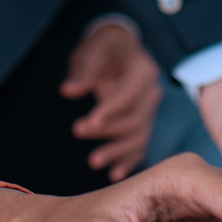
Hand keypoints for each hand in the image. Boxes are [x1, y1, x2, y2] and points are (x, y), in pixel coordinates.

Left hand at [59, 23, 160, 180]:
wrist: (118, 47)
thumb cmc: (104, 47)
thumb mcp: (92, 50)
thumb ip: (83, 71)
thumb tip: (69, 90)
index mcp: (143, 70)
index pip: (129, 96)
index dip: (109, 111)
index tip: (87, 123)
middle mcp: (152, 91)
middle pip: (135, 119)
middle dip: (107, 130)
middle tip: (78, 131)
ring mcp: (150, 109)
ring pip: (139, 136)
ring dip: (117, 151)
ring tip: (93, 162)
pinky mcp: (144, 122)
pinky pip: (139, 144)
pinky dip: (128, 160)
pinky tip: (114, 174)